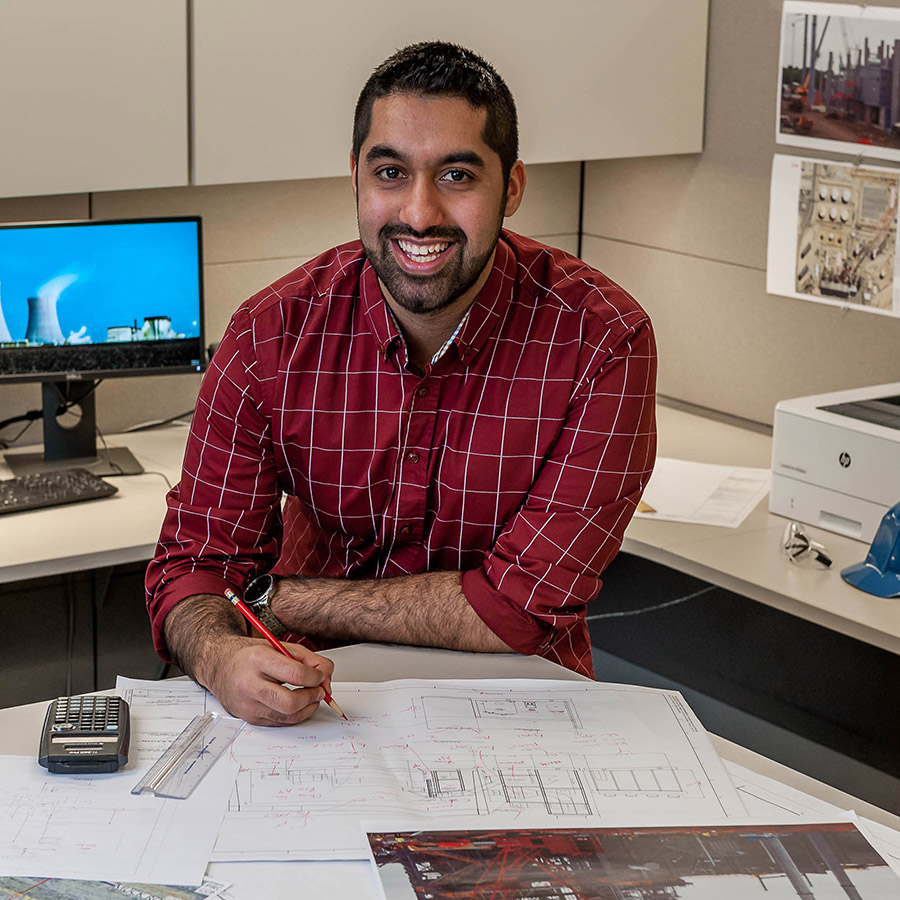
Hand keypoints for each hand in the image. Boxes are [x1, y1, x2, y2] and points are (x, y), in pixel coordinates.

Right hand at [197, 634, 335, 726]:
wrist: (219, 665)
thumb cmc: (249, 656)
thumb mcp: (279, 646)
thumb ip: (308, 658)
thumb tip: (326, 675)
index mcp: (257, 660)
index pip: (295, 674)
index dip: (315, 677)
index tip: (320, 675)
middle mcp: (249, 684)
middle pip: (290, 702)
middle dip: (312, 697)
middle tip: (319, 690)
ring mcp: (247, 704)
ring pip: (287, 716)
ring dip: (308, 707)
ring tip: (311, 696)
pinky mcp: (249, 718)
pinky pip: (280, 722)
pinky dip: (295, 715)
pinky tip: (298, 704)